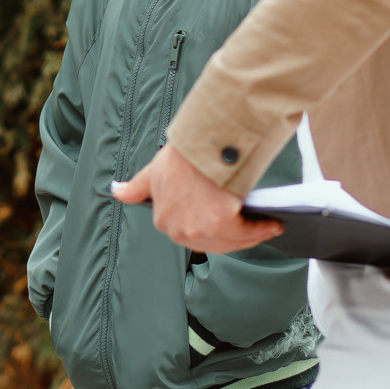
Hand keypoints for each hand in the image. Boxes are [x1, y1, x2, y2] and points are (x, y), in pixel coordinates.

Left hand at [111, 144, 281, 254]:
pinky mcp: (221, 224)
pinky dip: (262, 229)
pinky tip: (273, 223)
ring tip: (268, 225)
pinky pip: (247, 233)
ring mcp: (199, 229)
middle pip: (214, 244)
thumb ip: (136, 188)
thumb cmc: (181, 156)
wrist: (200, 144)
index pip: (191, 236)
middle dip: (235, 237)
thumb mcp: (153, 172)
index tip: (229, 224)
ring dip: (252, 236)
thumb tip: (116, 192)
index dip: (213, 231)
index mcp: (164, 221)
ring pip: (232, 241)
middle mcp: (179, 230)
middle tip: (252, 227)